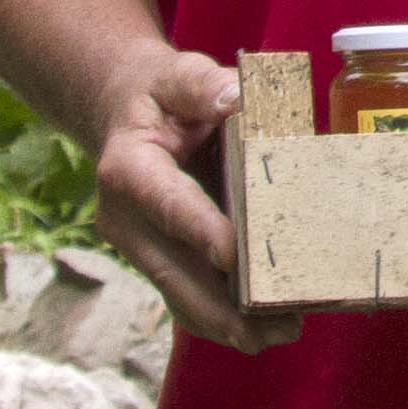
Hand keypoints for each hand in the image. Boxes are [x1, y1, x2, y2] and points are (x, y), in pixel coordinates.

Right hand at [85, 42, 291, 351]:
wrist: (127, 116)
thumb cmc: (161, 95)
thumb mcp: (177, 75)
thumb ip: (202, 84)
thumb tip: (233, 97)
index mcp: (128, 170)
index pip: (169, 205)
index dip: (201, 232)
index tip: (234, 257)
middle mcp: (126, 220)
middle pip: (174, 271)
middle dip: (223, 306)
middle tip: (276, 326)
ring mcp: (140, 248)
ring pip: (181, 296)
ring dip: (227, 323)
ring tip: (281, 333)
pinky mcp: (159, 262)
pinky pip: (188, 298)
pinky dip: (223, 316)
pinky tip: (264, 327)